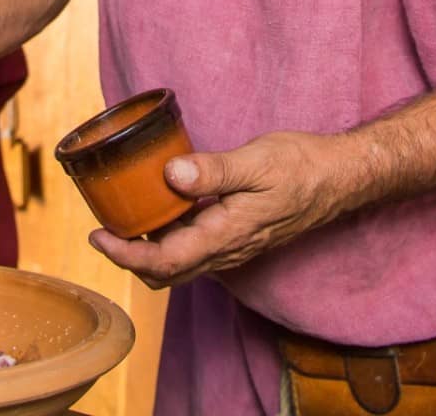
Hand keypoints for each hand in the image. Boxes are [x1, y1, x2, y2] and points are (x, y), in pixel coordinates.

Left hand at [88, 131, 348, 288]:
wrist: (338, 177)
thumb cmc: (300, 166)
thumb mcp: (256, 162)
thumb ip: (213, 172)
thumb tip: (170, 175)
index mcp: (226, 236)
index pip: (164, 261)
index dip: (125, 254)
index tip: (97, 237)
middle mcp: (227, 250)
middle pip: (166, 272)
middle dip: (129, 257)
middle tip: (101, 230)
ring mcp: (233, 246)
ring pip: (180, 263)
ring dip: (147, 249)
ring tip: (122, 218)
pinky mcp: (237, 234)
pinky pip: (194, 247)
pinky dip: (168, 236)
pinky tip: (160, 207)